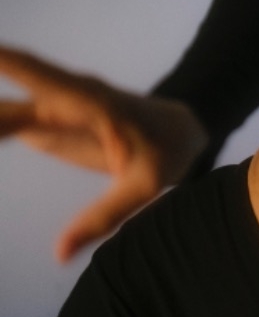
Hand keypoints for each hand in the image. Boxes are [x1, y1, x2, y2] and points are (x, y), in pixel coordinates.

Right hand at [0, 46, 208, 261]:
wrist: (183, 130)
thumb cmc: (169, 150)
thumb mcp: (145, 185)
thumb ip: (104, 216)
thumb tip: (59, 253)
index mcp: (87, 102)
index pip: (37, 77)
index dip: (5, 64)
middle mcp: (63, 100)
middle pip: (6, 101)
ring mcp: (52, 110)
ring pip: (1, 110)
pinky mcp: (47, 124)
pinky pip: (6, 121)